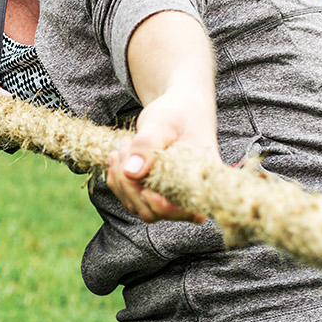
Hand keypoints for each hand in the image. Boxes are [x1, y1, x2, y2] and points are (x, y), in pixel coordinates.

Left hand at [105, 88, 218, 223]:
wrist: (180, 110)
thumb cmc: (178, 113)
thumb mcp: (162, 123)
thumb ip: (148, 145)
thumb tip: (132, 173)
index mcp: (203, 180)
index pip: (187, 212)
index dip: (162, 206)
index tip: (145, 189)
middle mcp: (189, 195)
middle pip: (154, 211)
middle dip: (130, 184)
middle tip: (127, 146)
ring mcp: (170, 197)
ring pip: (138, 206)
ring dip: (122, 180)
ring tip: (124, 146)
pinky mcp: (154, 193)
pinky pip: (130, 199)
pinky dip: (118, 180)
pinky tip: (117, 157)